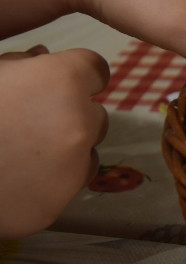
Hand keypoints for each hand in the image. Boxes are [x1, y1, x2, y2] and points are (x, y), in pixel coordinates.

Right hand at [0, 47, 108, 238]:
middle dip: (68, 114)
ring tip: (18, 153)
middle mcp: (80, 122)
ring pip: (86, 152)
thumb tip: (43, 56)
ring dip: (64, 150)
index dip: (74, 74)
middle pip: (94, 114)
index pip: (95, 70)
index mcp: (62, 80)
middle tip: (28, 120)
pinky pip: (65, 187)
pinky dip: (48, 183)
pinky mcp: (55, 207)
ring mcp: (71, 169)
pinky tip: (12, 181)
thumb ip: (19, 63)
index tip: (56, 82)